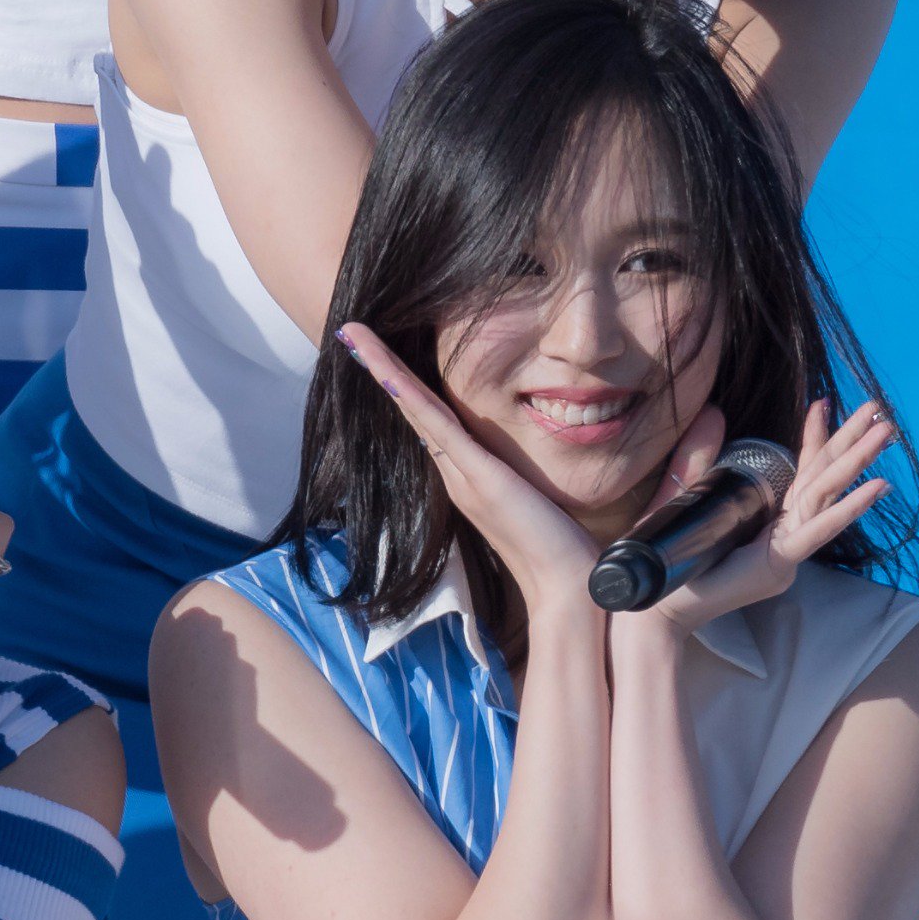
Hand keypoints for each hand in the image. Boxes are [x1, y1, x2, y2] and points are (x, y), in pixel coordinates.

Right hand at [334, 323, 604, 619]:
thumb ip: (524, 478)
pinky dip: (407, 395)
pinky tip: (388, 372)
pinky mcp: (477, 475)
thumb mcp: (535, 499)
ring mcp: (461, 474)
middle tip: (350, 331)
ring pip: (414, 410)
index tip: (379, 351)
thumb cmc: (562, 549)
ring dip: (381, 370)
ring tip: (354, 335)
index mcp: (466, 474)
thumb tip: (533, 463)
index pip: (428, 418)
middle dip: (378, 367)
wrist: (568, 588)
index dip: (401, 384)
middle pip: (410, 408)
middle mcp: (454, 472)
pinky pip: (436, 425)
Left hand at [640, 396, 894, 634]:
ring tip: (884, 432)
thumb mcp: (683, 496)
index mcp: (769, 517)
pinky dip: (844, 510)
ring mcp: (786, 550)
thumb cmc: (670, 559)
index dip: (815, 438)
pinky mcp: (778, 565)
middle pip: (824, 479)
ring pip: (827, 497)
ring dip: (857, 463)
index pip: (800, 471)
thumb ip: (698, 460)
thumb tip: (714, 415)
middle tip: (880, 409)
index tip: (826, 404)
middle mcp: (786, 532)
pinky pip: (814, 533)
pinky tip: (873, 489)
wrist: (658, 609)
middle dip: (852, 443)